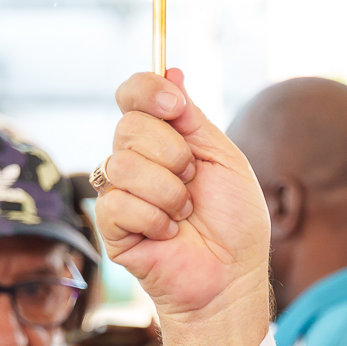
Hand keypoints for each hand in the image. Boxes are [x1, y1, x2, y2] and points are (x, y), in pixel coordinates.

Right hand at [99, 71, 271, 345]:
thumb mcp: (224, 159)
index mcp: (163, 139)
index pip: (132, 94)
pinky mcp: (111, 226)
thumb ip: (193, 118)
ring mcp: (120, 192)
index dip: (147, 92)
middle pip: (129, 126)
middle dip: (174, 155)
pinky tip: (168, 235)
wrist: (232, 277)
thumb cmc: (235, 223)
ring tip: (184, 215)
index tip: (175, 105)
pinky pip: (119, 203)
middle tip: (193, 183)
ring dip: (168, 192)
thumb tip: (171, 68)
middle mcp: (136, 160)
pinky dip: (155, 220)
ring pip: (123, 165)